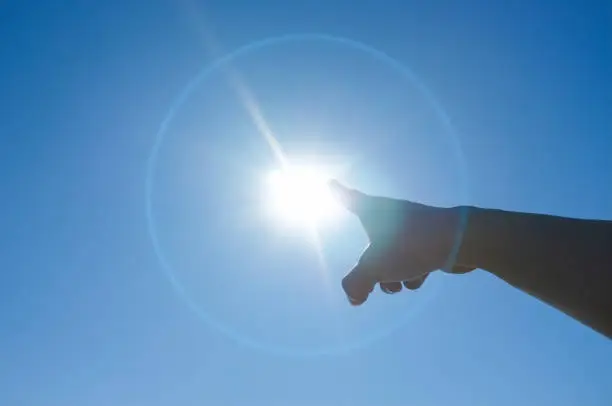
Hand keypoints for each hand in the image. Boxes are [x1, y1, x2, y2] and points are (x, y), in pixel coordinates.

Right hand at [329, 180, 473, 304]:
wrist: (461, 241)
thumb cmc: (411, 246)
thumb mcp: (373, 268)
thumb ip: (355, 284)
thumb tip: (354, 298)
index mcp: (373, 211)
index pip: (350, 200)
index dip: (338, 193)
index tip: (330, 184)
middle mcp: (391, 215)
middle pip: (369, 244)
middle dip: (371, 268)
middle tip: (368, 287)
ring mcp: (411, 228)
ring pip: (390, 257)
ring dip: (391, 275)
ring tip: (399, 283)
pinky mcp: (429, 241)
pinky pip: (411, 261)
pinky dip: (412, 273)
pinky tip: (421, 276)